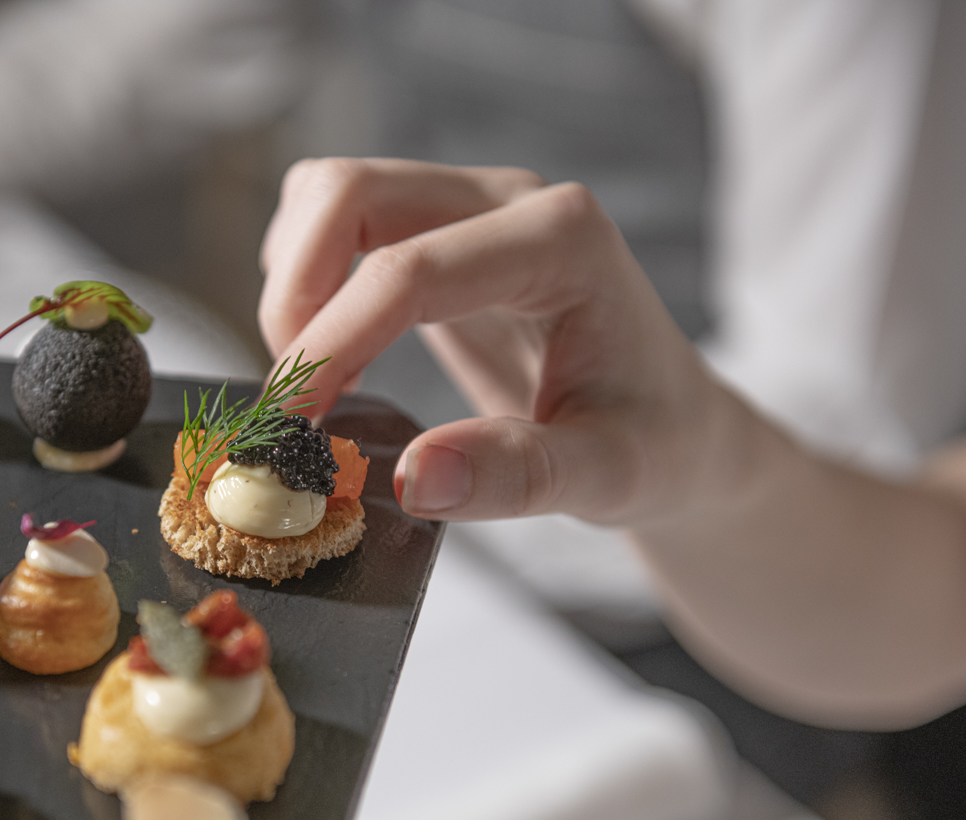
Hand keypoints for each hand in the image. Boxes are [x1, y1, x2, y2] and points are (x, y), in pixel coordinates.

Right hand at [258, 158, 764, 527]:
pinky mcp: (437, 227)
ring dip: (292, 281)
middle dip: (295, 294)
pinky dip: (305, 276)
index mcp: (562, 242)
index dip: (333, 341)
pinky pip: (336, 217)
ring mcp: (469, 203)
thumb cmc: (651, 444)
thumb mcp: (606, 476)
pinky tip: (333, 350)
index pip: (410, 270)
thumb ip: (517, 476)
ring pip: (330, 194)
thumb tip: (413, 478)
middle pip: (349, 194)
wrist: (672, 423)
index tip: (293, 426)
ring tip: (315, 378)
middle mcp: (510, 200)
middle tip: (294, 400)